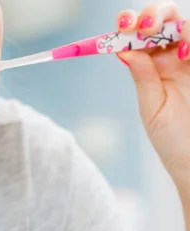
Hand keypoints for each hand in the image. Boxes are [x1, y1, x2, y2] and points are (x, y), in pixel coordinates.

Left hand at [116, 2, 189, 186]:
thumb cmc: (174, 139)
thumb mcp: (152, 108)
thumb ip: (143, 78)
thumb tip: (123, 50)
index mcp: (155, 64)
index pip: (141, 32)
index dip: (131, 22)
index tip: (123, 25)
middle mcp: (178, 56)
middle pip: (167, 18)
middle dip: (155, 14)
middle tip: (145, 27)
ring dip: (180, 25)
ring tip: (176, 43)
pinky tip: (188, 54)